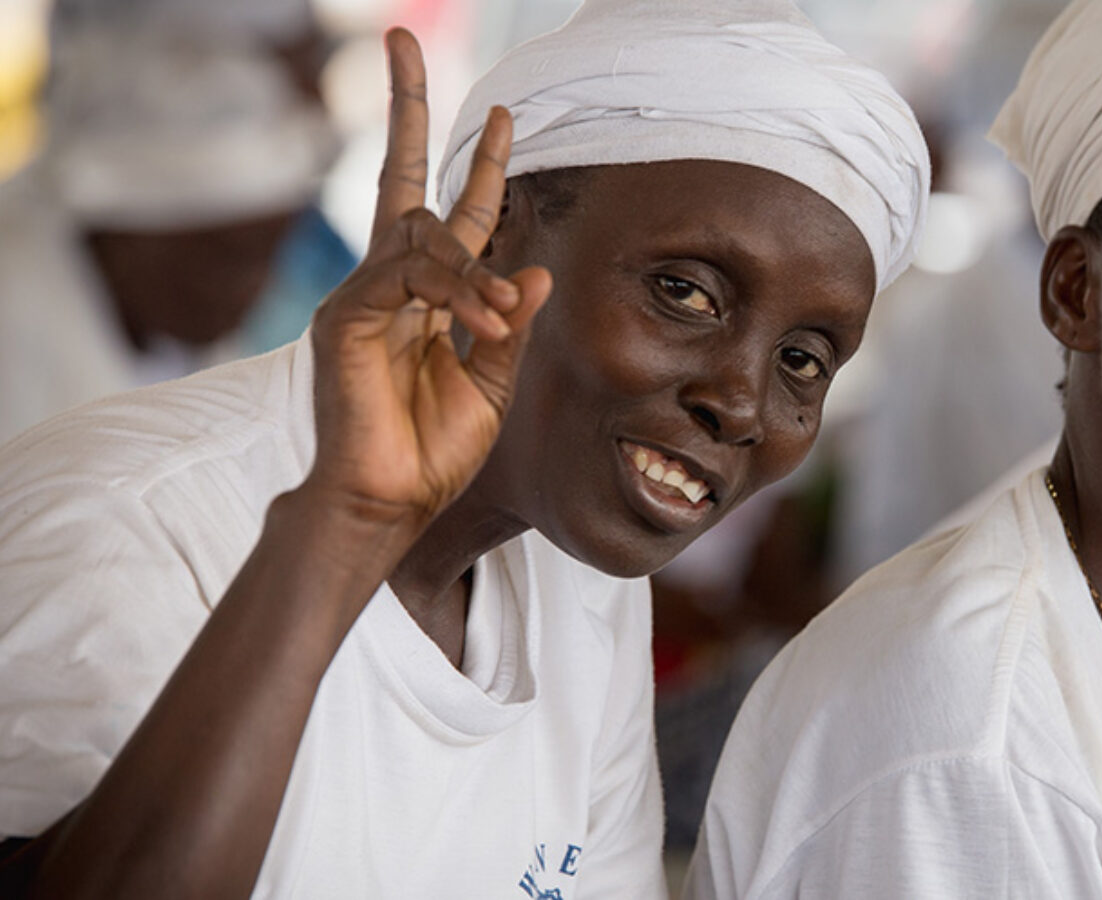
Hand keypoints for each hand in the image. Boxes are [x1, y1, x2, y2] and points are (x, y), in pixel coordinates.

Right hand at [303, 28, 547, 532]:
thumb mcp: (494, 381)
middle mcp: (390, 285)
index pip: (450, 213)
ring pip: (420, 235)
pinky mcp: (347, 317)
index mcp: (427, 298)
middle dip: (407, 108)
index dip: (480, 166)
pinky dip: (456, 295)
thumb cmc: (435, 450)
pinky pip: (409, 277)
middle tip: (399, 38)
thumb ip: (510, 322)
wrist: (393, 503)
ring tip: (501, 322)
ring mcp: (362, 296)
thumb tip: (533, 270)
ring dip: (474, 273)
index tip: (508, 116)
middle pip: (400, 178)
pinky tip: (484, 327)